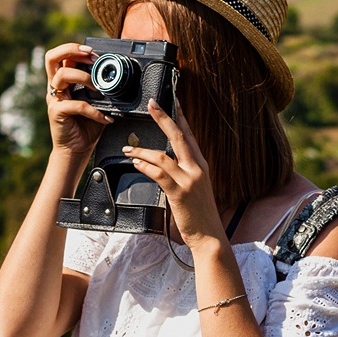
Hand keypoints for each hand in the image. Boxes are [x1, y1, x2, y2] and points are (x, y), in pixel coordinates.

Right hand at [44, 42, 113, 157]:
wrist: (77, 149)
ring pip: (62, 75)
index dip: (75, 48)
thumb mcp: (97, 102)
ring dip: (84, 77)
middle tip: (91, 57)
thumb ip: (101, 88)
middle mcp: (55, 86)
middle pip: (52, 57)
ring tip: (98, 88)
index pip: (61, 55)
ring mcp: (54, 99)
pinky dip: (94, 110)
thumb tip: (118, 76)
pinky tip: (104, 117)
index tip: (93, 51)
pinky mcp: (56, 112)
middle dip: (72, 51)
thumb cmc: (87, 125)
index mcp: (63, 81)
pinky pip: (76, 104)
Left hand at [125, 97, 221, 249]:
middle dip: (164, 118)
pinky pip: (159, 173)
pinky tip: (136, 163)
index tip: (172, 100)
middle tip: (152, 104)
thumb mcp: (194, 187)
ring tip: (128, 148)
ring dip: (142, 150)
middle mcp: (197, 168)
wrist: (209, 236)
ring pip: (163, 155)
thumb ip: (182, 172)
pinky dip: (145, 166)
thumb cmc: (199, 214)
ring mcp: (189, 180)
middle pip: (178, 136)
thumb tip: (164, 161)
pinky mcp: (179, 192)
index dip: (180, 116)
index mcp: (200, 165)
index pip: (189, 135)